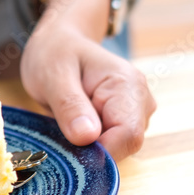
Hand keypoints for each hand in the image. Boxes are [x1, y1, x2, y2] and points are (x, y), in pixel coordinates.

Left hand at [20, 0, 155, 159]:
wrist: (61, 43)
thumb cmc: (56, 52)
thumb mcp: (53, 74)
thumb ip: (69, 105)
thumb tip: (87, 137)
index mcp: (127, 85)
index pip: (127, 136)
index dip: (99, 151)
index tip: (68, 145)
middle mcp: (140, 101)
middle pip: (124, 146)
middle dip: (92, 148)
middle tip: (61, 126)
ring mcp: (135, 113)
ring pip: (117, 149)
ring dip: (89, 145)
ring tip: (67, 118)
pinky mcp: (125, 122)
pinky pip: (110, 145)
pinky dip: (89, 143)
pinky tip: (74, 123)